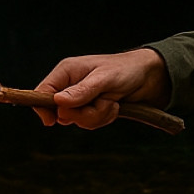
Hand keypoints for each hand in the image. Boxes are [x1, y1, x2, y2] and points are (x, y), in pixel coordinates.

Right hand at [31, 48, 169, 128]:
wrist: (150, 77)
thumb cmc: (126, 70)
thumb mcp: (104, 79)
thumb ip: (81, 91)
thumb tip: (58, 102)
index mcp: (67, 71)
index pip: (42, 92)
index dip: (43, 108)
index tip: (52, 122)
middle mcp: (71, 85)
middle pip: (60, 112)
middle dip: (83, 114)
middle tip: (102, 102)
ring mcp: (82, 98)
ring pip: (77, 120)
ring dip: (97, 116)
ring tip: (112, 102)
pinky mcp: (92, 108)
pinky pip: (90, 123)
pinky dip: (104, 118)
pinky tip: (114, 106)